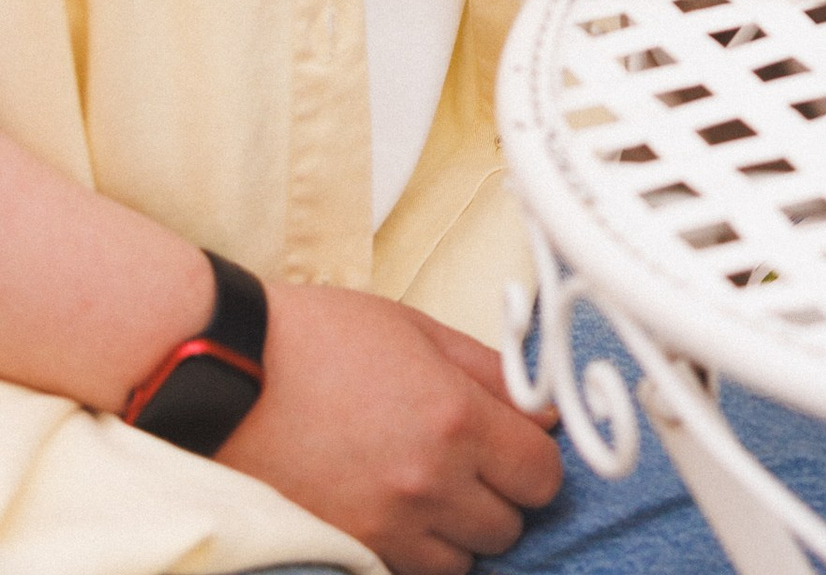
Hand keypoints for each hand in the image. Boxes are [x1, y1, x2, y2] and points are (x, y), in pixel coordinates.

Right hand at [217, 285, 561, 574]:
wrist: (227, 373)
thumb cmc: (319, 338)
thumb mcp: (418, 331)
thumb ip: (491, 372)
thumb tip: (543, 412)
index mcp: (455, 420)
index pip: (541, 474)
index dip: (538, 458)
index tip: (522, 443)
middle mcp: (427, 485)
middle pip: (508, 526)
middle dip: (503, 496)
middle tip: (477, 462)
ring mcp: (383, 528)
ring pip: (461, 563)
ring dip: (460, 533)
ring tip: (434, 489)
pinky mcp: (344, 551)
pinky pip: (407, 574)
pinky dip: (415, 553)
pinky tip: (401, 515)